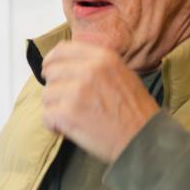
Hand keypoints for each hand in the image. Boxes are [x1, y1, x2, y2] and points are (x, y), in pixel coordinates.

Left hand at [40, 37, 158, 162]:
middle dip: (55, 88)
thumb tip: (67, 64)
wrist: (143, 139)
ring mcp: (76, 91)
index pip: (62, 50)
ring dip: (55, 108)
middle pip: (51, 72)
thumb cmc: (135, 111)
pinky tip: (67, 128)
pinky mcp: (67, 113)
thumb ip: (96, 66)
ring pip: (46, 95)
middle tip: (66, 102)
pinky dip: (54, 125)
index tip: (51, 72)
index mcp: (102, 58)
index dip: (52, 62)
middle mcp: (88, 70)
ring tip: (73, 117)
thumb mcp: (122, 74)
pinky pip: (46, 115)